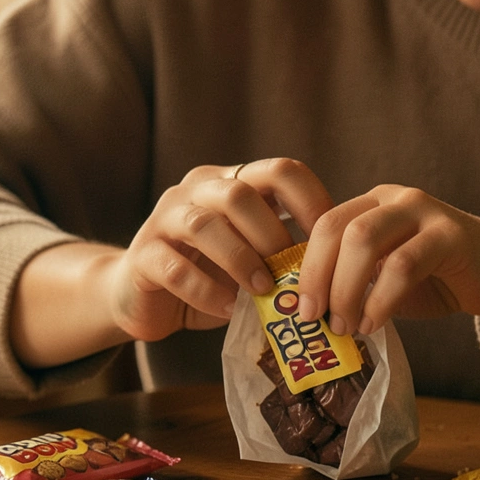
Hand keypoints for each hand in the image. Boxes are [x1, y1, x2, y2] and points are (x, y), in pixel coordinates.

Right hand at [108, 158, 333, 342]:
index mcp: (232, 182)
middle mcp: (197, 191)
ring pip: (203, 225)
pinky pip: (174, 268)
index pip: (280, 171)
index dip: (312, 202)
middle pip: (240, 194)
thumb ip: (283, 253)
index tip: (328, 244)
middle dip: (272, 236)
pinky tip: (226, 309)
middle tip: (292, 274)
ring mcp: (164, 219)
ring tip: (262, 292)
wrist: (141, 297)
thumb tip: (338, 272)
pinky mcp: (142, 256)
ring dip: (240, 260)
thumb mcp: (252, 258)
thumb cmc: (209, 276)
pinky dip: (205, 291)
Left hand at [297, 185, 479, 335]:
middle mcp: (392, 199)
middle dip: (319, 278)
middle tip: (317, 319)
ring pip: (364, 241)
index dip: (306, 267)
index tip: (300, 311)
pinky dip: (381, 299)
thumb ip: (351, 281)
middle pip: (338, 229)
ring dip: (347, 290)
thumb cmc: (435, 278)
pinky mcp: (450, 234)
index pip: (324, 225)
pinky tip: (375, 323)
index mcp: (370, 205)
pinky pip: (403, 265)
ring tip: (347, 327)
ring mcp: (422, 211)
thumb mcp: (383, 276)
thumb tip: (307, 314)